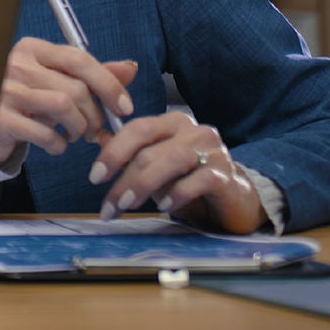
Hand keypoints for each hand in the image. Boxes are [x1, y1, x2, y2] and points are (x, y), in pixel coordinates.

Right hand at [0, 37, 137, 165]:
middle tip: (96, 130)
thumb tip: (130, 68)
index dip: (108, 84)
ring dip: (79, 129)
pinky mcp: (1, 119)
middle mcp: (16, 65)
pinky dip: (60, 145)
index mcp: (32, 49)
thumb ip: (91, 76)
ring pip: (64, 107)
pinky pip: (45, 133)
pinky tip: (57, 145)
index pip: (79, 59)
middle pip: (75, 88)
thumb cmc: (26, 100)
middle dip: (95, 115)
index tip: (124, 107)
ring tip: (76, 135)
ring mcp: (6, 91)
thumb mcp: (55, 81)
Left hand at [89, 112, 265, 233]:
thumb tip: (98, 138)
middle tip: (109, 204)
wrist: (234, 199)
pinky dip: (178, 193)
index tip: (95, 176)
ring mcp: (213, 151)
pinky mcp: (227, 175)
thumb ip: (130, 152)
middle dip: (124, 178)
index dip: (113, 151)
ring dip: (145, 184)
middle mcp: (194, 131)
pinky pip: (200, 179)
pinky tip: (165, 206)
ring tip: (129, 205)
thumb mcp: (155, 166)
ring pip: (172, 160)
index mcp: (172, 123)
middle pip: (151, 148)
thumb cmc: (189, 180)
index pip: (137, 128)